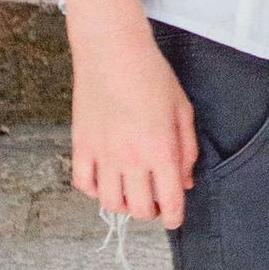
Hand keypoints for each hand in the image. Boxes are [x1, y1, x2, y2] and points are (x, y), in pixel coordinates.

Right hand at [69, 24, 198, 228]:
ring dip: (123, 205)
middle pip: (139, 209)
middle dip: (151, 212)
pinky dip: (94, 190)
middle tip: (155, 201)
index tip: (175, 218)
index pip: (170, 201)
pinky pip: (83, 183)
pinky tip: (105, 180)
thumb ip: (187, 149)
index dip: (174, 217)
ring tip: (131, 193)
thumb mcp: (183, 110)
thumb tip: (185, 181)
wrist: (112, 52)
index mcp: (161, 150)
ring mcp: (103, 154)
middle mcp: (131, 158)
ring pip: (110, 203)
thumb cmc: (152, 76)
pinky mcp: (81, 145)